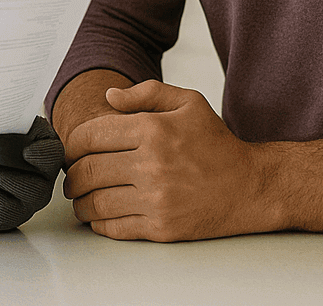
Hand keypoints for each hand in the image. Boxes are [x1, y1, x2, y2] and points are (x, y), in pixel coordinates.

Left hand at [62, 80, 267, 241]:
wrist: (250, 187)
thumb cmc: (216, 144)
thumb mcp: (188, 103)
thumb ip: (146, 93)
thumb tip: (108, 96)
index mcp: (153, 130)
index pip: (90, 136)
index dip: (73, 143)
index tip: (73, 149)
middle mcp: (152, 165)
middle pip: (87, 171)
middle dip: (71, 174)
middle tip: (72, 175)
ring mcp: (156, 199)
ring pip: (95, 202)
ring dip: (79, 201)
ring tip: (81, 197)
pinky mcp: (161, 228)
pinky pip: (113, 227)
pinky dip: (97, 222)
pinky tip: (98, 215)